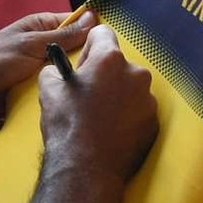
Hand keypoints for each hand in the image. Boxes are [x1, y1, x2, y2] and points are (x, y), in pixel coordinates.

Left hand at [0, 11, 94, 147]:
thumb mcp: (32, 44)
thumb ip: (63, 36)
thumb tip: (92, 18)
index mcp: (42, 29)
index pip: (74, 25)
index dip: (92, 32)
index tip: (112, 43)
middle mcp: (44, 49)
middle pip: (75, 54)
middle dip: (87, 62)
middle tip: (107, 73)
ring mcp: (41, 72)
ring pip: (68, 76)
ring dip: (76, 83)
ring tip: (95, 91)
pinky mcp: (38, 93)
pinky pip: (57, 94)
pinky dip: (63, 98)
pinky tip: (77, 104)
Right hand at [39, 23, 158, 181]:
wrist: (86, 169)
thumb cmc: (67, 125)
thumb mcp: (48, 89)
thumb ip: (55, 68)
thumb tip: (59, 69)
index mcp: (110, 59)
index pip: (102, 33)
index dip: (88, 47)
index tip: (83, 65)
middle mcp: (135, 74)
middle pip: (118, 64)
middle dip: (104, 75)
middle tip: (87, 96)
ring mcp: (148, 99)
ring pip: (130, 88)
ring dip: (117, 96)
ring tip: (99, 118)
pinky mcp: (154, 123)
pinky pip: (138, 110)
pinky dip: (127, 116)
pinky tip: (110, 131)